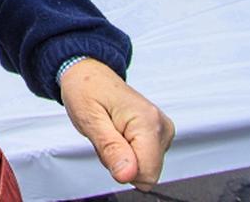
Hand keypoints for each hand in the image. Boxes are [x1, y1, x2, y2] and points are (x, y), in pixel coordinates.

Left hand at [60, 58, 173, 190]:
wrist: (90, 74)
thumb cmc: (86, 90)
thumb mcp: (89, 120)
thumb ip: (110, 149)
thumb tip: (127, 174)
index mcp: (148, 122)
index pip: (147, 174)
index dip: (122, 169)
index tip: (108, 147)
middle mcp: (161, 126)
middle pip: (146, 172)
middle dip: (121, 162)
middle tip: (106, 136)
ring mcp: (162, 130)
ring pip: (144, 167)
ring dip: (122, 156)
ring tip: (110, 131)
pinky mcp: (159, 134)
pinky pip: (143, 159)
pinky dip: (126, 151)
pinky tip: (118, 132)